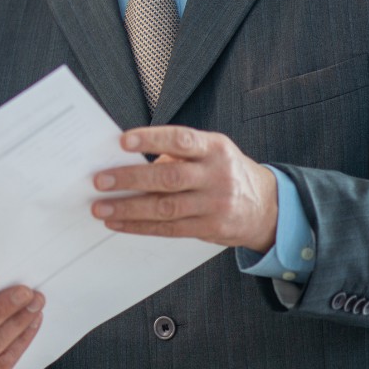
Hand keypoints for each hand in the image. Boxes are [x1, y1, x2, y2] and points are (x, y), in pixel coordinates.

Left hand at [92, 126, 277, 251]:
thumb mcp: (210, 152)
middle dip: (130, 179)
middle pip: (169, 177)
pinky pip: (169, 229)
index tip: (122, 141)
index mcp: (215, 148)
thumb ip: (175, 155)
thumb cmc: (224, 172)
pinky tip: (118, 223)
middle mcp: (218, 175)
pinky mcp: (211, 228)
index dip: (152, 139)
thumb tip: (124, 162)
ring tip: (100, 208)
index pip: (181, 140)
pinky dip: (140, 226)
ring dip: (128, 208)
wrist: (268, 207)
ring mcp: (216, 204)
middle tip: (100, 181)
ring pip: (166, 208)